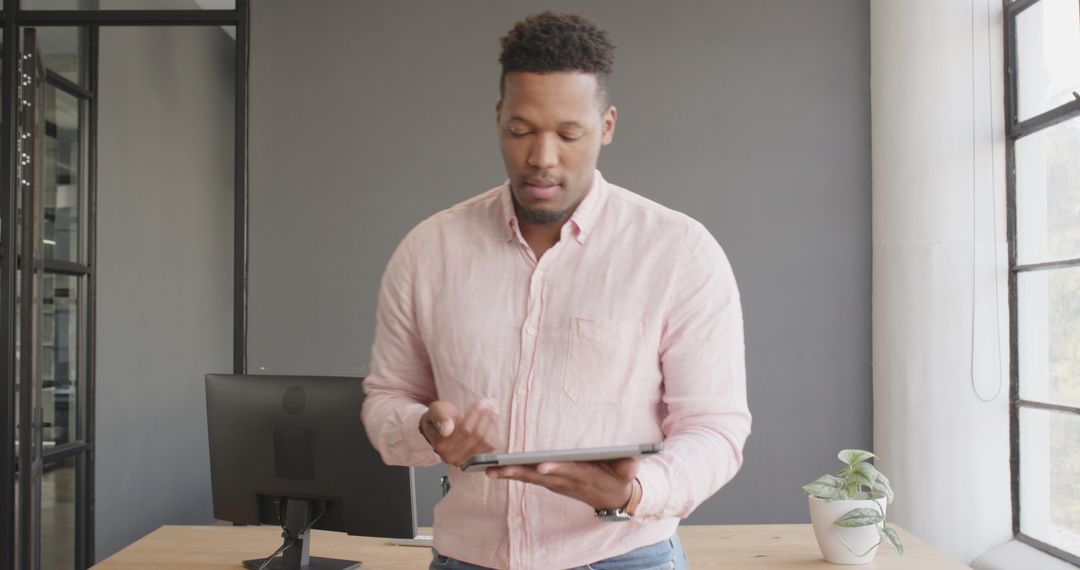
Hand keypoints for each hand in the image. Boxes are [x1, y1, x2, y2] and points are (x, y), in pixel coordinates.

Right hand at [420, 399, 499, 467]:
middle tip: (488, 404)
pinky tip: (492, 421)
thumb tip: (446, 429)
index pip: (463, 430)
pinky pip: (490, 447)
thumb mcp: (436, 411)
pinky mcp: (476, 460)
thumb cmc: (440, 417)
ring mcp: (464, 460)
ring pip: (485, 442)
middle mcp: (451, 456)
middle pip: (476, 436)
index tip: (479, 403)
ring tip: (492, 410)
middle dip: (484, 417)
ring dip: (491, 424)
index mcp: (440, 444)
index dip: (474, 415)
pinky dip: (494, 432)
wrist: (442, 428)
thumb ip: (440, 417)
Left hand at [486, 457, 637, 509]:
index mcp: (584, 475)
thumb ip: (628, 467)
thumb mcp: (628, 472)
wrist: (614, 498)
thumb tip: (631, 462)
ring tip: (488, 470)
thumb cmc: (619, 478)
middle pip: (541, 476)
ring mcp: (558, 484)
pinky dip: (513, 474)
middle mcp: (567, 481)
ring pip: (531, 478)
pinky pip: (530, 478)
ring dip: (510, 475)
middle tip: (499, 468)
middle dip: (520, 472)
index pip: (568, 472)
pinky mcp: (552, 483)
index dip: (556, 469)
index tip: (542, 467)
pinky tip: (495, 470)